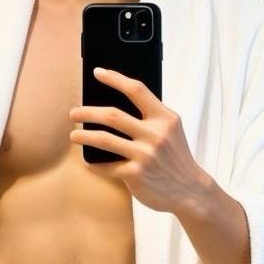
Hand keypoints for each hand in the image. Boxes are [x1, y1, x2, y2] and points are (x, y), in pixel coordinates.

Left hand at [68, 66, 210, 213]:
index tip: (98, 72)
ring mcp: (145, 155)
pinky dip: (93, 164)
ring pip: (104, 140)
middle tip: (74, 113)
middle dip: (87, 112)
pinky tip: (88, 161)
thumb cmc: (174, 157)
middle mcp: (156, 134)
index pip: (137, 90)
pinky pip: (106, 166)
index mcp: (165, 118)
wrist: (190, 190)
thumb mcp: (170, 130)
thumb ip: (150, 116)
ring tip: (74, 135)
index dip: (115, 78)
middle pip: (112, 115)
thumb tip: (112, 101)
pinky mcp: (136, 174)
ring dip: (83, 136)